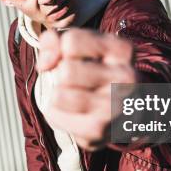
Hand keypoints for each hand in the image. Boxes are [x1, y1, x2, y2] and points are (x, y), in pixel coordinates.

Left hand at [36, 28, 135, 150]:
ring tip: (72, 96)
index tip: (71, 58)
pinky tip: (71, 112)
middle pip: (66, 71)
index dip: (61, 50)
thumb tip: (44, 64)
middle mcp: (125, 77)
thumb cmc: (92, 71)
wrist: (116, 112)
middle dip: (60, 75)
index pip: (71, 41)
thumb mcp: (77, 47)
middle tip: (72, 81)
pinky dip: (55, 113)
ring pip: (59, 95)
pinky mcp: (99, 129)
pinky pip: (56, 115)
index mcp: (122, 50)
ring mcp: (115, 106)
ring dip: (56, 95)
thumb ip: (54, 41)